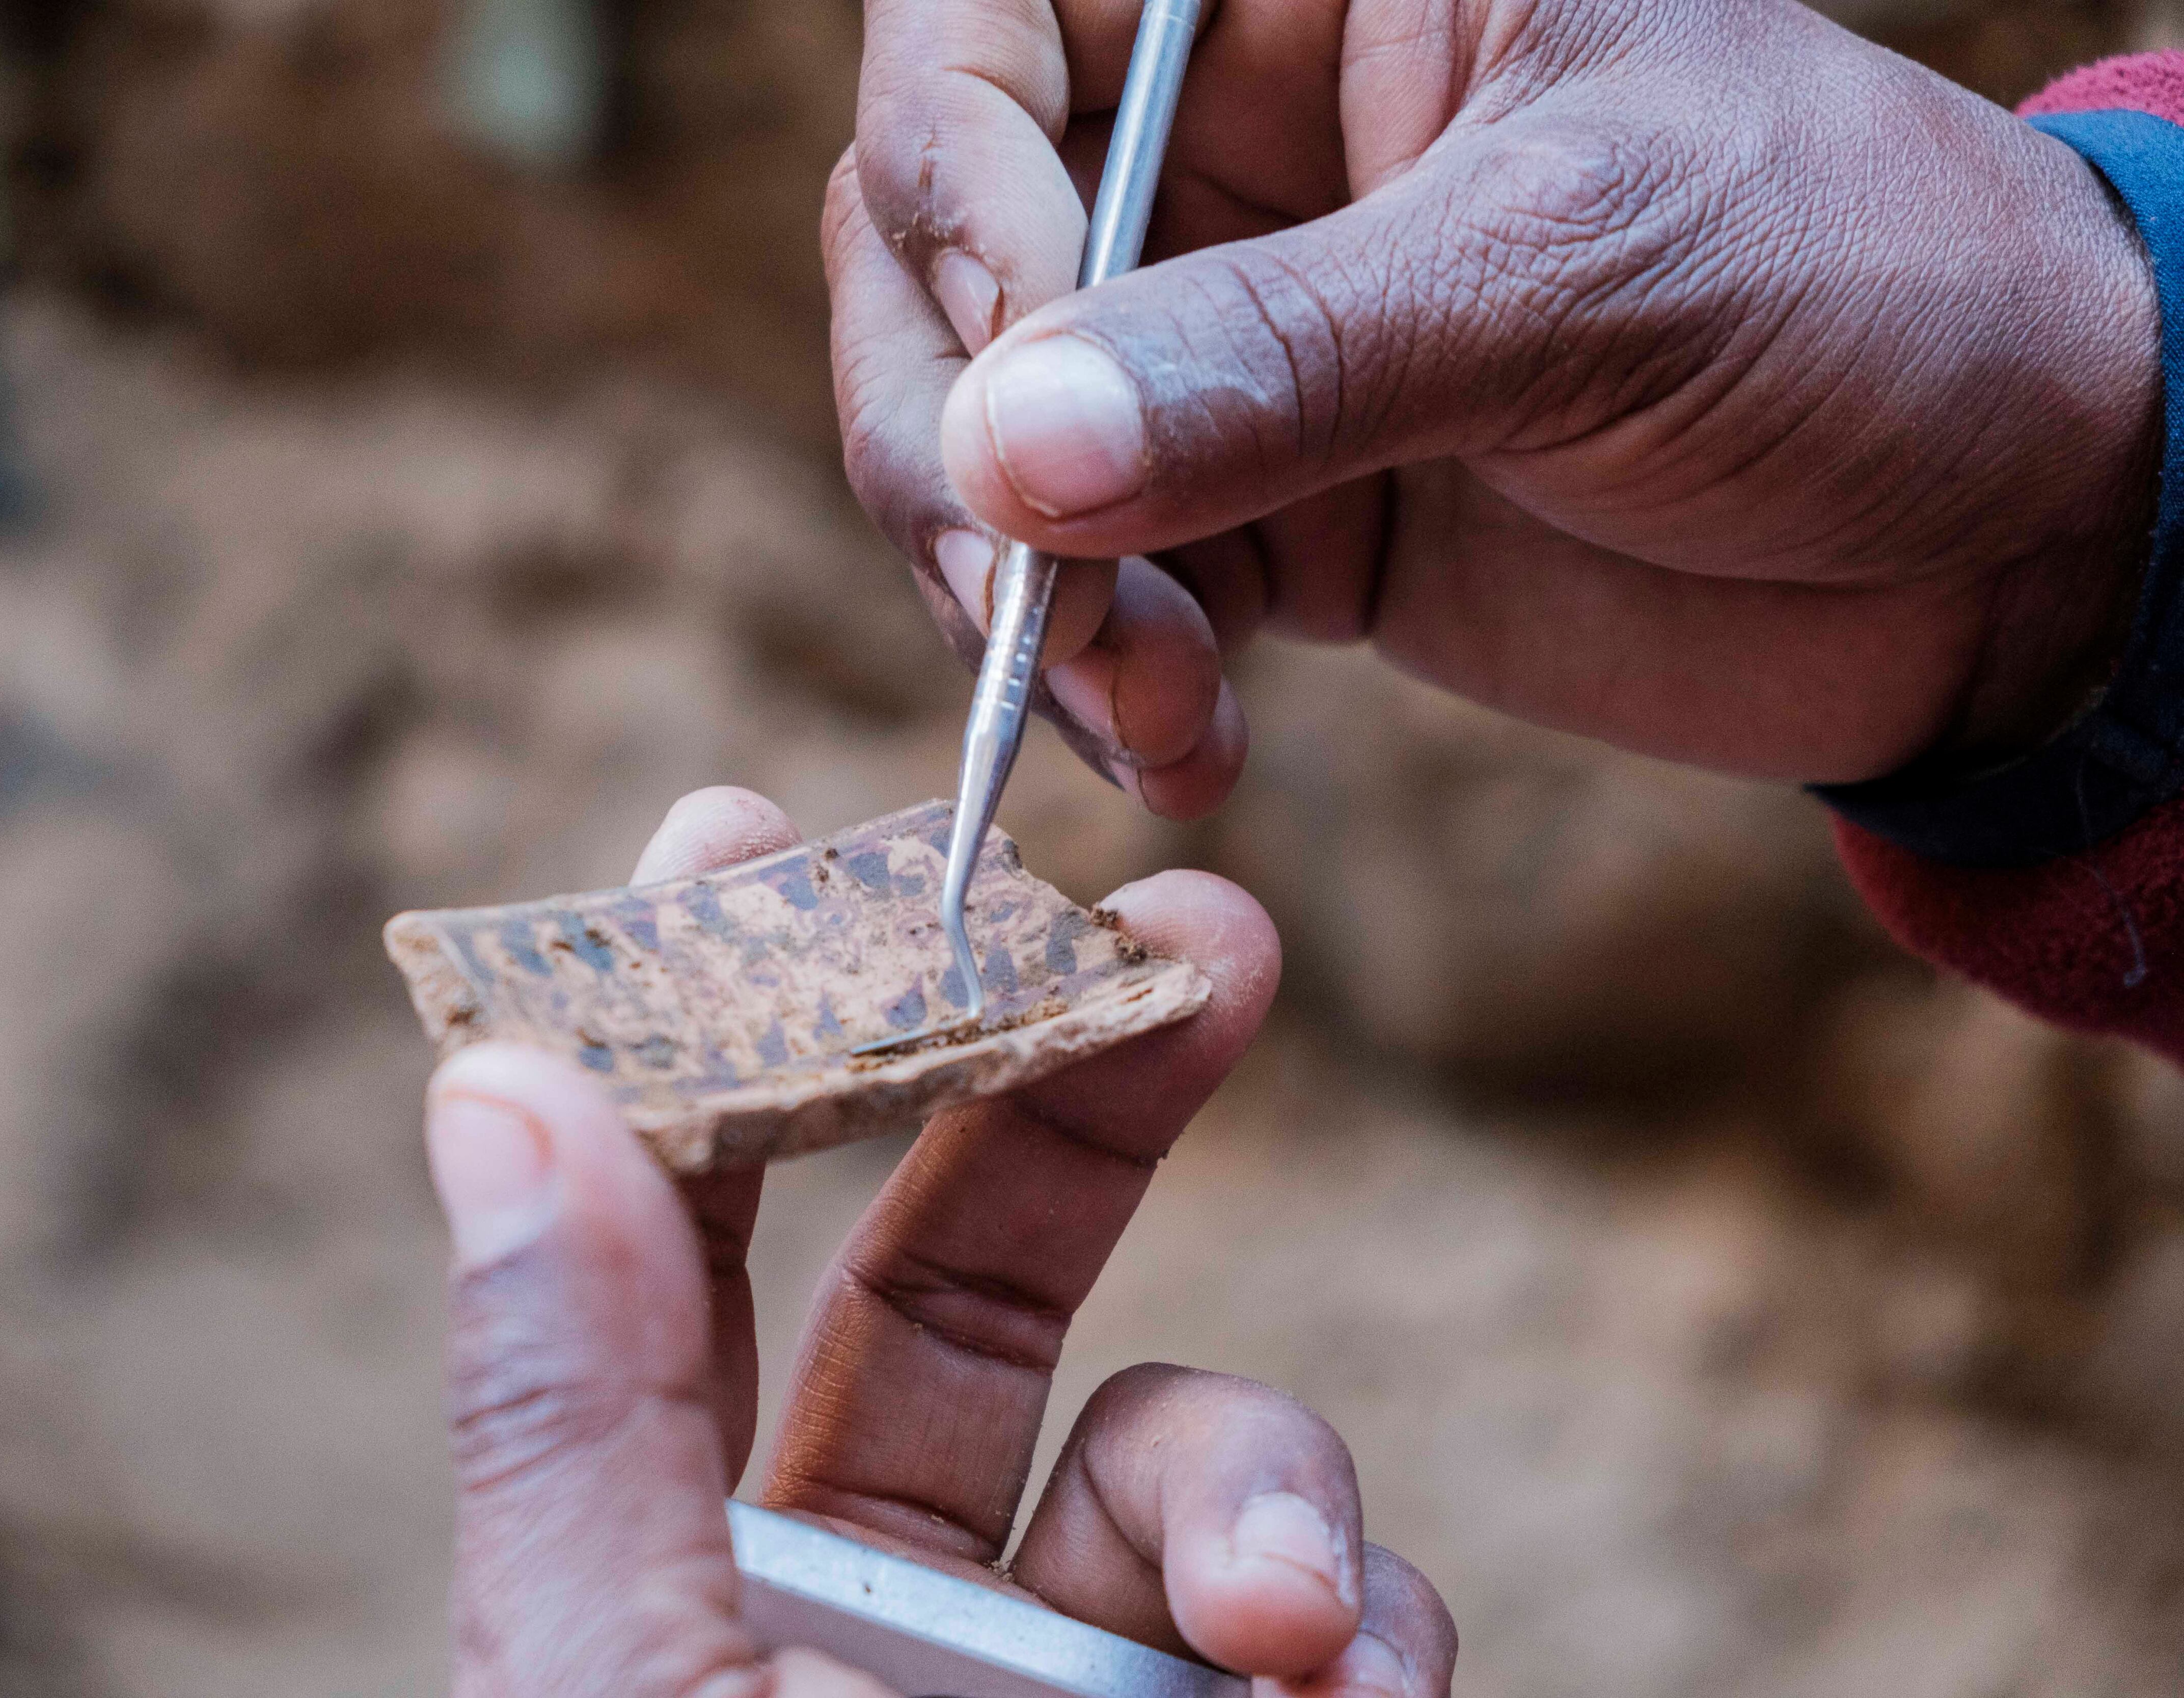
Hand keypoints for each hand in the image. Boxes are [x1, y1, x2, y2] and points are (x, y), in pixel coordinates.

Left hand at [425, 786, 1455, 1694]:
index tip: (747, 825)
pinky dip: (1377, 1620)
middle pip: (979, 1272)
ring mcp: (1060, 1664)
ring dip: (1271, 1487)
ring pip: (1195, 1440)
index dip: (724, 1032)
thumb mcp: (616, 1684)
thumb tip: (504, 1087)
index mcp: (675, 1563)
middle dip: (1088, 1087)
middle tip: (1202, 926)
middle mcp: (868, 1599)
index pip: (690, 1249)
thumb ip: (573, 1416)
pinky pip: (1338, 1605)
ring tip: (1279, 1630)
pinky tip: (1344, 1697)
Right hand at [828, 0, 2159, 802]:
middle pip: (932, 249)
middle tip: (1023, 600)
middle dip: (948, 435)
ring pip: (983, 438)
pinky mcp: (1256, 513)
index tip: (1026, 363)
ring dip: (1016, 596)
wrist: (2000, 523)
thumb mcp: (1579, 273)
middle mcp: (1231, 150)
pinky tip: (1185, 749)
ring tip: (1147, 707)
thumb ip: (1284, 356)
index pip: (988, 24)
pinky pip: (1092, 589)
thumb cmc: (1855, 286)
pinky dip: (1102, 683)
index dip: (953, 184)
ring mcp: (1228, 342)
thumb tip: (1008, 453)